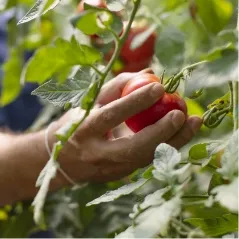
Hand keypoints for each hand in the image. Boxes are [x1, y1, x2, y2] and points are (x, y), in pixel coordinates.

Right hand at [51, 69, 201, 183]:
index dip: (136, 101)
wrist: (64, 161)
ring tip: (193, 123)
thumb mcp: (90, 102)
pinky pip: (148, 160)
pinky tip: (182, 133)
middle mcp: (99, 153)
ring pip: (147, 158)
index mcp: (86, 130)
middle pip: (135, 147)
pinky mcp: (121, 175)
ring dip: (174, 142)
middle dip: (162, 131)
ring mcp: (111, 169)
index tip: (160, 87)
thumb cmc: (77, 125)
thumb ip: (118, 86)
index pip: (112, 115)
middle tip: (182, 113)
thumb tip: (148, 72)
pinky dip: (167, 146)